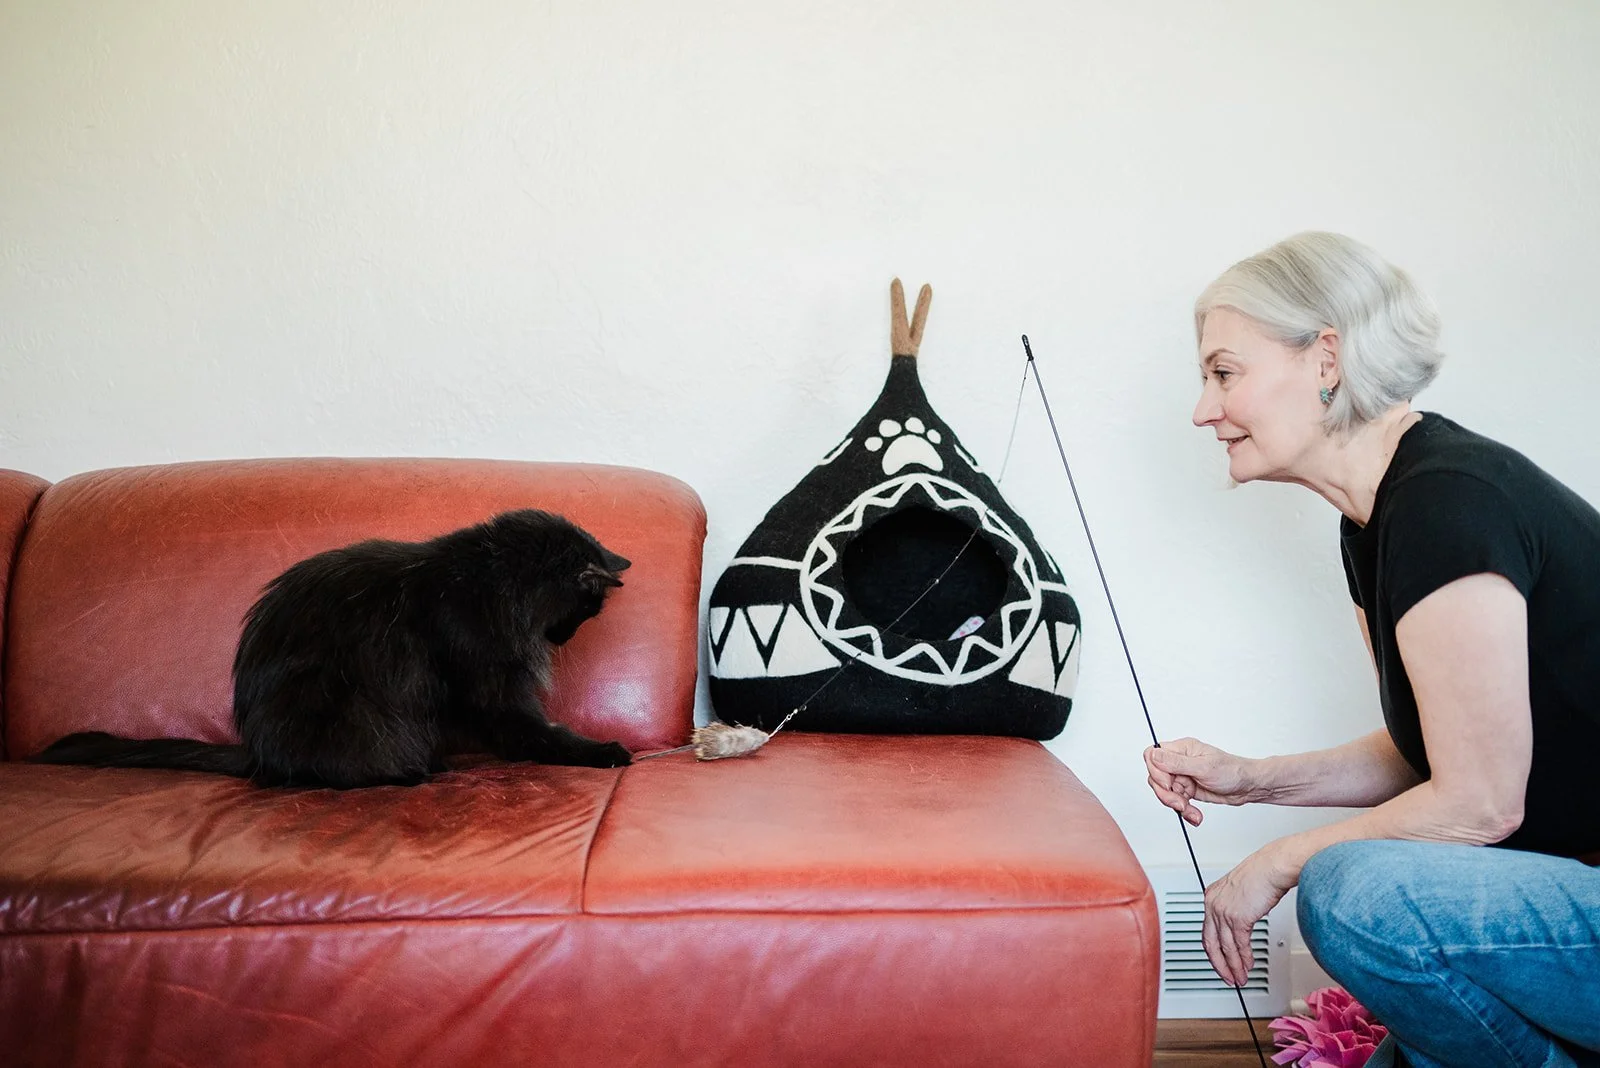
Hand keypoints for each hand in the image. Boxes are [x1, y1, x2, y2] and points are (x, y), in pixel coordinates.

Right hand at [1143, 737, 1258, 825]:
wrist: (1248, 787)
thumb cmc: (1232, 771)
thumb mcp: (1204, 767)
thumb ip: (1176, 762)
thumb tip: (1153, 755)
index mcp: (1181, 749)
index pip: (1152, 756)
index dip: (1156, 772)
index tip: (1169, 783)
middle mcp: (1179, 762)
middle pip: (1156, 777)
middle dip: (1166, 794)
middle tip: (1181, 802)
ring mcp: (1182, 777)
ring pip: (1165, 792)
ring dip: (1177, 805)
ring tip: (1191, 811)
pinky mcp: (1187, 790)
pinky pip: (1176, 802)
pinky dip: (1184, 812)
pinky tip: (1195, 815)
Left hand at [1203, 845, 1294, 987]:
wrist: (1273, 867)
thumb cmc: (1262, 875)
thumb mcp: (1240, 893)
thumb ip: (1236, 909)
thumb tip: (1240, 928)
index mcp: (1211, 897)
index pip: (1207, 931)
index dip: (1214, 951)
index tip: (1220, 962)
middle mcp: (1213, 904)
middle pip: (1211, 943)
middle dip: (1220, 965)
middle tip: (1227, 978)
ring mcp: (1223, 911)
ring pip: (1225, 948)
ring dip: (1234, 966)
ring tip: (1240, 978)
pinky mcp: (1237, 918)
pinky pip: (1238, 945)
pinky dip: (1244, 958)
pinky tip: (1248, 965)